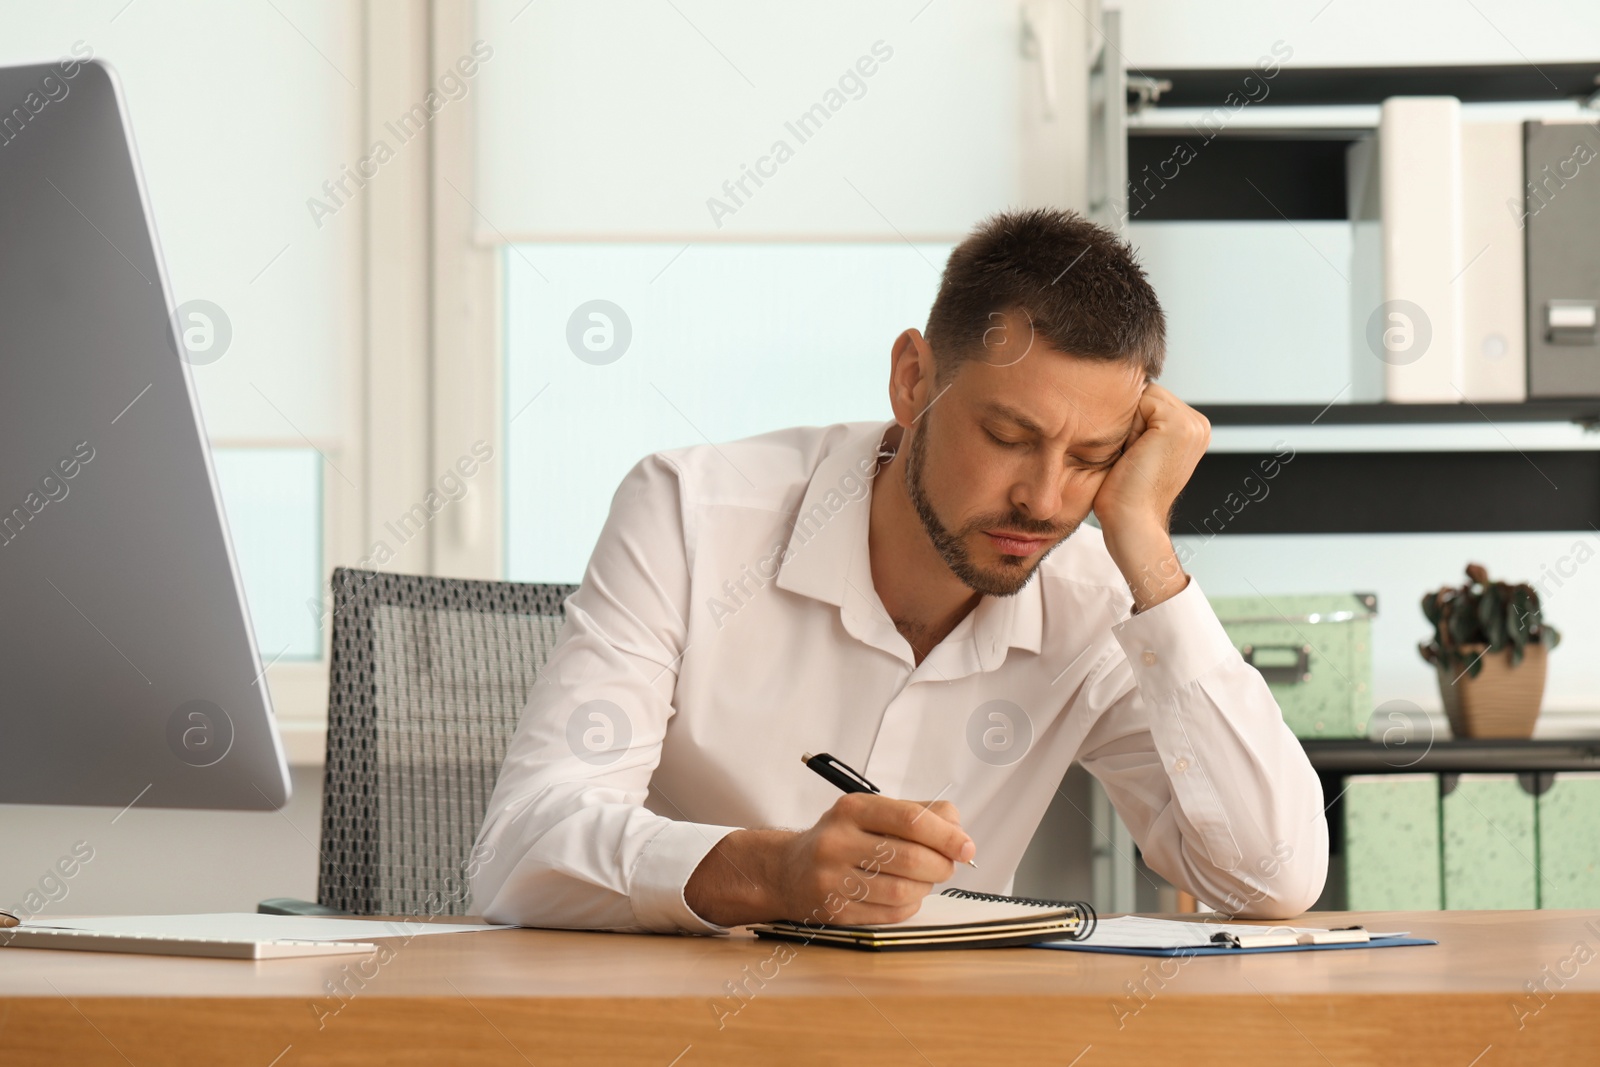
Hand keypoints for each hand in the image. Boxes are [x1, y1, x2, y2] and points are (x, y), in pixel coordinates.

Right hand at [684, 795, 975, 927]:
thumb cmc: (841, 839)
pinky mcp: (833, 910)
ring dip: (925, 888)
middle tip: (948, 866)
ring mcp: (832, 879)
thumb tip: (957, 829)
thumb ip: (918, 814)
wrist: (787, 871)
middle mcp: (838, 842)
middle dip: (940, 865)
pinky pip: (888, 913)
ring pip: (901, 890)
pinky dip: (908, 906)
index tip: (966, 846)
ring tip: (925, 880)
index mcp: (852, 810)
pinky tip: (905, 895)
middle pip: (909, 858)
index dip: (945, 835)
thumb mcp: (872, 813)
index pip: (909, 819)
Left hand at [1091, 382, 1209, 610]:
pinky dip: (1128, 427)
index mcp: (1192, 429)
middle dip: (1129, 420)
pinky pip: (1140, 402)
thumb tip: (1120, 392)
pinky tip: (1133, 454)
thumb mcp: (1137, 448)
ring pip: (1142, 396)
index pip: (1149, 398)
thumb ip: (1141, 421)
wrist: (1131, 523)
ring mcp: (1193, 423)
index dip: (1130, 422)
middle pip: (1146, 393)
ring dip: (1128, 424)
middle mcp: (1198, 424)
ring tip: (1133, 456)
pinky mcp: (1178, 425)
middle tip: (1132, 457)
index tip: (1132, 455)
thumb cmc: (1125, 494)